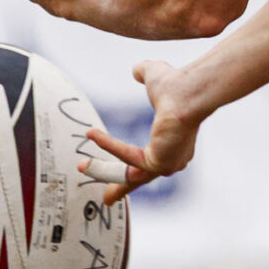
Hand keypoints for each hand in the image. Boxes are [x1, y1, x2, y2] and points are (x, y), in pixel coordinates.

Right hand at [82, 60, 203, 203]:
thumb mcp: (155, 78)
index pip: (150, 163)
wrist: (188, 90)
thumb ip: (144, 75)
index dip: (132, 168)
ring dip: (102, 169)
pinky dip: (108, 145)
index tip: (122, 175)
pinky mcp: (157, 163)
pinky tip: (91, 133)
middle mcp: (173, 159)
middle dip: (118, 186)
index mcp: (175, 145)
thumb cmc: (178, 85)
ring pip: (128, 173)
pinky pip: (126, 157)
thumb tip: (137, 70)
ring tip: (81, 166)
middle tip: (106, 198)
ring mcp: (167, 164)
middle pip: (140, 179)